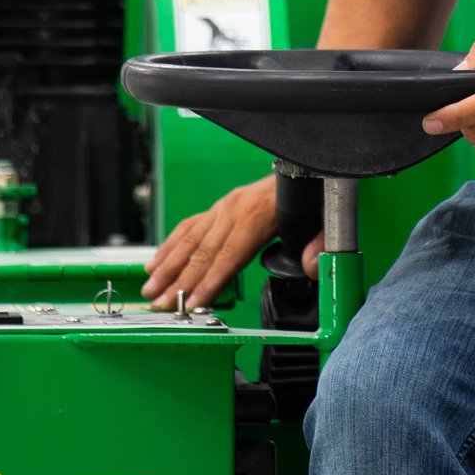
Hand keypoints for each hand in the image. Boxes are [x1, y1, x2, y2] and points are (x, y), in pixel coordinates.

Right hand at [140, 177, 320, 310]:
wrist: (301, 169)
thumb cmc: (310, 197)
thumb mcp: (324, 219)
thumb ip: (320, 243)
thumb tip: (309, 266)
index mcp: (258, 215)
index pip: (228, 255)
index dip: (209, 281)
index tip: (192, 304)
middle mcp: (234, 209)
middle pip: (202, 251)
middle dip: (179, 282)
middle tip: (161, 305)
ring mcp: (223, 207)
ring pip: (189, 239)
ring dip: (167, 267)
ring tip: (150, 289)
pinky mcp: (219, 207)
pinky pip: (189, 227)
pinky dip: (169, 246)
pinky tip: (155, 263)